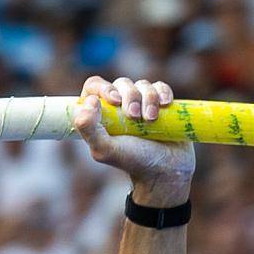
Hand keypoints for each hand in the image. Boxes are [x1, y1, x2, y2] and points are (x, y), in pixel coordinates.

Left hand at [72, 75, 193, 206]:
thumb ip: (88, 128)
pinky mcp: (160, 103)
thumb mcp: (104, 150)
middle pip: (121, 84)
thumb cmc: (133, 161)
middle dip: (130, 97)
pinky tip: (165, 105)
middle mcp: (120, 106)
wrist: (165, 170)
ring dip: (148, 98)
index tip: (115, 101)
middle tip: (135, 117)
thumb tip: (90, 100)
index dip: (103, 88)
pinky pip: (160, 87)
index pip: (94, 87)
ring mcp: (141, 103)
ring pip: (143, 85)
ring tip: (151, 119)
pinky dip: (162, 93)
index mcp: (100, 114)